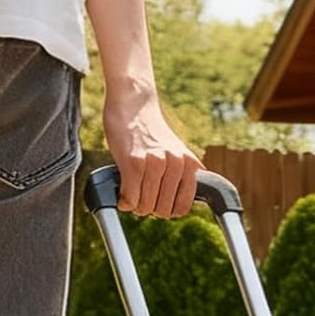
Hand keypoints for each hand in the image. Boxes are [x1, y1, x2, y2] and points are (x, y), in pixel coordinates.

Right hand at [104, 89, 201, 217]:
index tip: (156, 200)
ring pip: (145, 207)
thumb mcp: (177, 153)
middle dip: (149, 207)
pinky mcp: (134, 162)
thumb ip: (184, 175)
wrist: (133, 103)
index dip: (166, 210)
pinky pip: (130, 199)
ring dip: (135, 205)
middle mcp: (176, 164)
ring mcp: (156, 163)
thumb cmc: (151, 132)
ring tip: (131, 190)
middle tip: (140, 193)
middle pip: (162, 211)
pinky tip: (121, 192)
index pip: (182, 208)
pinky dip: (124, 201)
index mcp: (190, 165)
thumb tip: (193, 200)